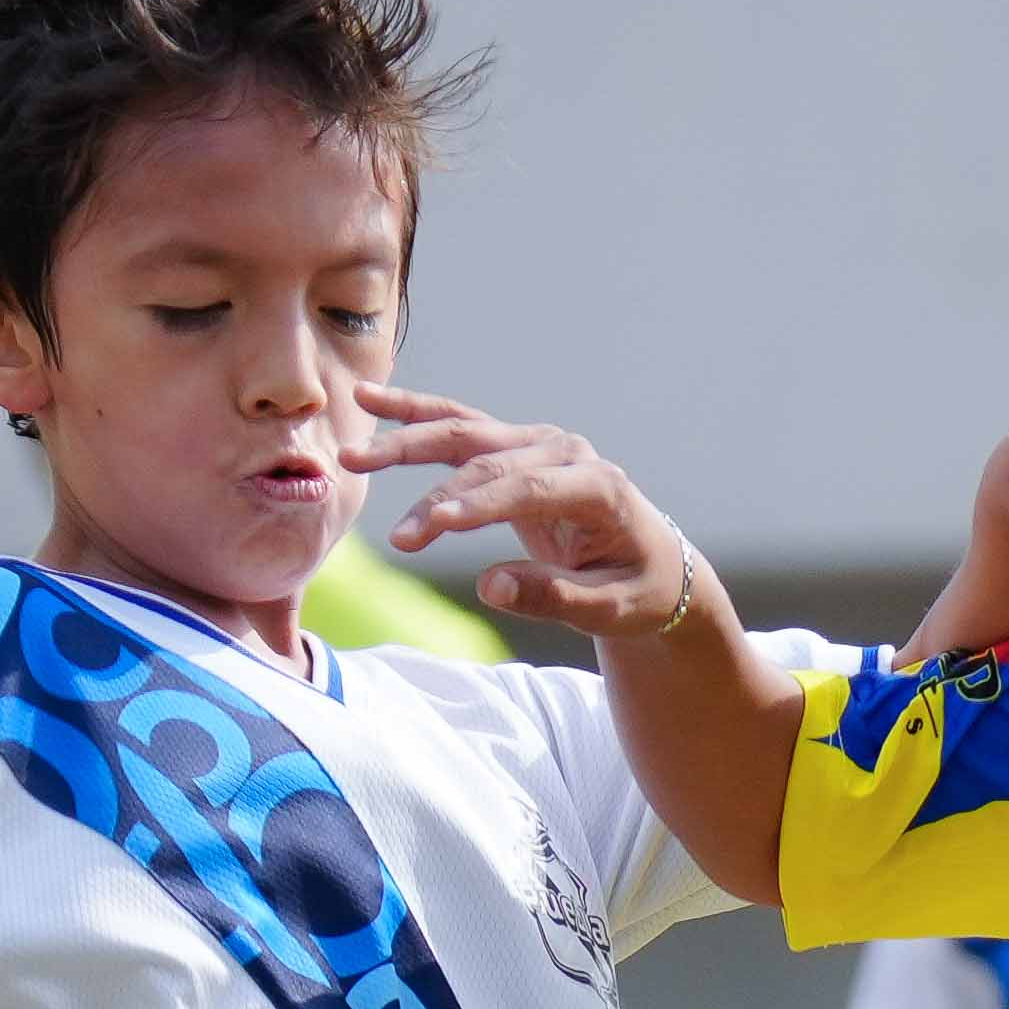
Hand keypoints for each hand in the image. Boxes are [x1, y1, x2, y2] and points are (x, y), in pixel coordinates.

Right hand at [360, 393, 714, 637]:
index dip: (480, 508)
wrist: (654, 564)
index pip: (529, 491)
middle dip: (437, 499)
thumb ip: (555, 598)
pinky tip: (369, 400)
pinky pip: (460, 428)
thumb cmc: (637, 590)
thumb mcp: (611, 608)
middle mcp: (567, 452)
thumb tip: (490, 587)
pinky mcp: (514, 449)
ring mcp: (538, 444)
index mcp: (599, 485)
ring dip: (407, 443)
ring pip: (465, 434)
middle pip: (490, 462)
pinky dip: (415, 414)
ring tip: (354, 455)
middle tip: (398, 539)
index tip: (432, 530)